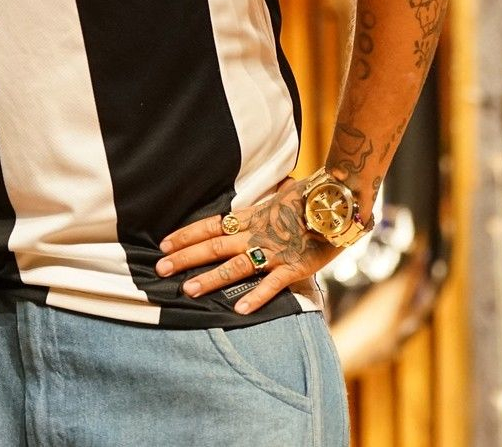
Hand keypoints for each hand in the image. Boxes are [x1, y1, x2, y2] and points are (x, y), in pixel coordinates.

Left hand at [155, 177, 333, 314]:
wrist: (341, 200)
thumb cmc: (313, 196)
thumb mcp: (282, 193)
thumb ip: (266, 201)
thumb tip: (265, 192)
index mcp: (251, 216)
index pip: (210, 225)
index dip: (185, 235)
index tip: (163, 244)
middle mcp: (257, 234)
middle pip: (213, 246)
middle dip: (185, 258)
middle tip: (159, 269)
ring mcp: (274, 251)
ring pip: (235, 266)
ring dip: (210, 279)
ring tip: (187, 290)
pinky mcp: (295, 267)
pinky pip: (272, 284)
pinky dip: (255, 296)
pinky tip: (238, 309)